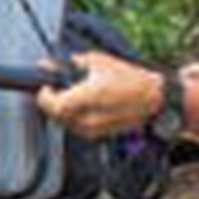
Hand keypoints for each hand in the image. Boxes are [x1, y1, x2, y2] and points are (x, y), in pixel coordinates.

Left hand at [36, 50, 162, 140]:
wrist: (154, 99)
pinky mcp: (97, 136)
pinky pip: (75, 128)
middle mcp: (88, 117)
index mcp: (89, 96)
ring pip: (63, 123)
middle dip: (51, 102)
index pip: (53, 104)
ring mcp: (92, 130)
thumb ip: (70, 64)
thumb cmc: (130, 77)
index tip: (46, 86)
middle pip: (55, 115)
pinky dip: (72, 117)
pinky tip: (81, 106)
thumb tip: (48, 63)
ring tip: (70, 95)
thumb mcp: (99, 62)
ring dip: (61, 110)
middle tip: (55, 89)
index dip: (44, 96)